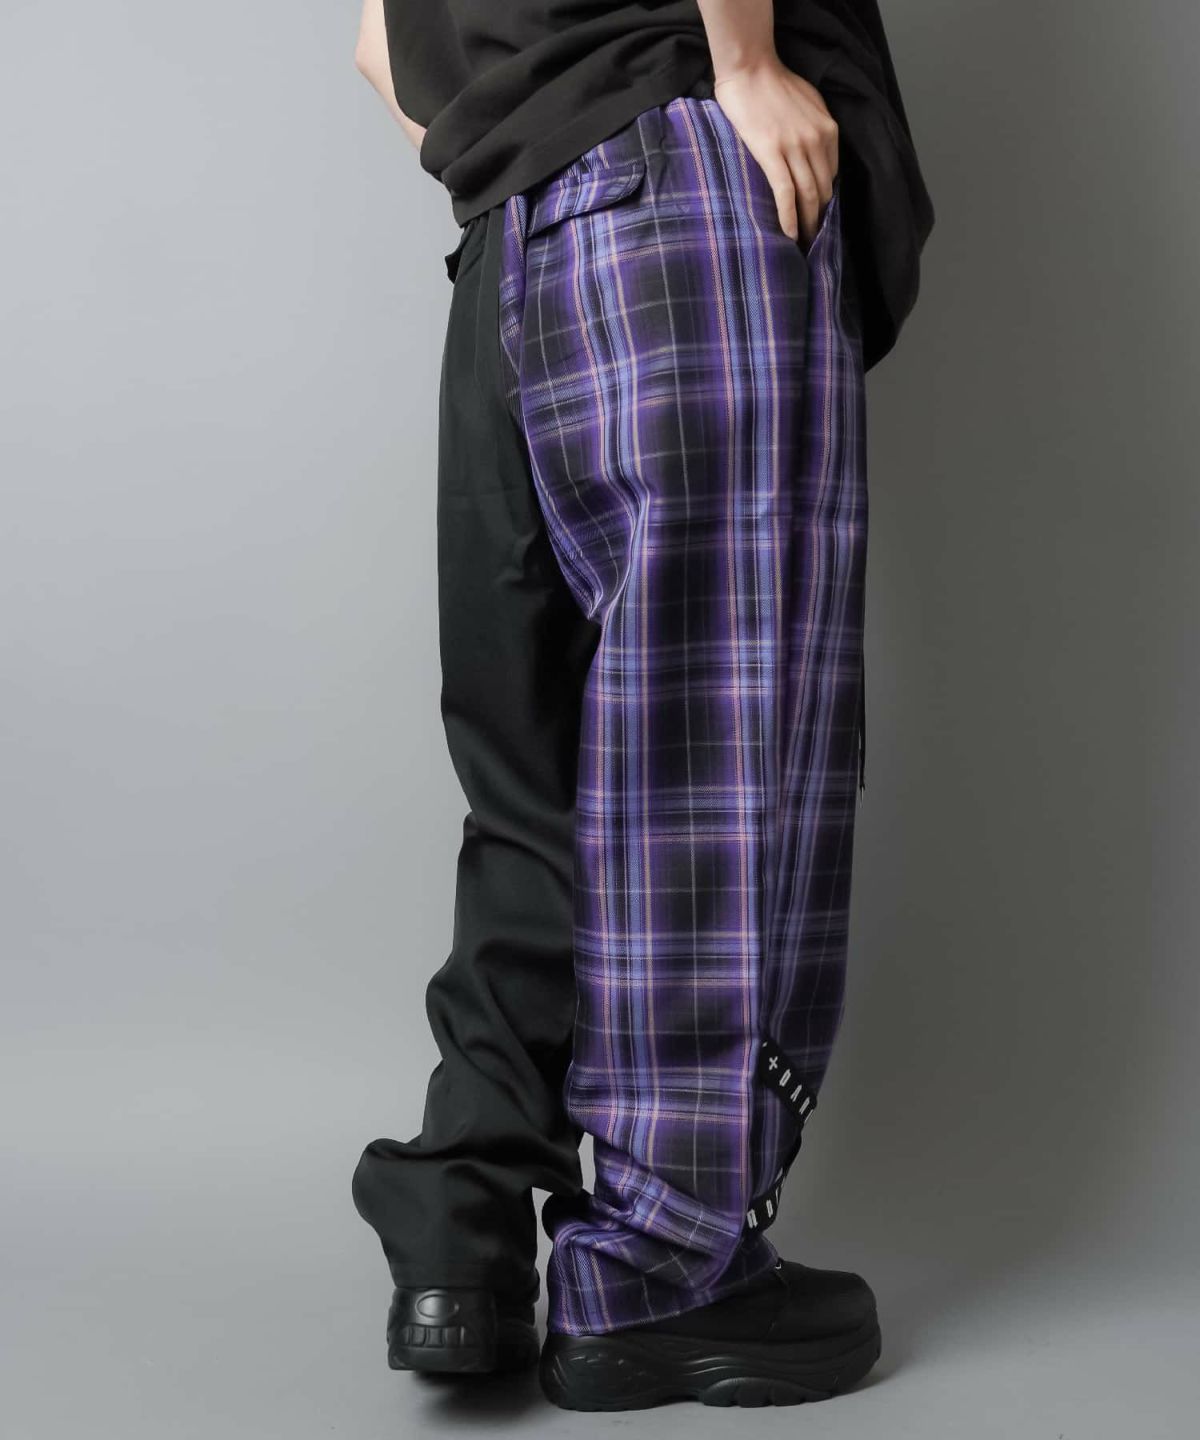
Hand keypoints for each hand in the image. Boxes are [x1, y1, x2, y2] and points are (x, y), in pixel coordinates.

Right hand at [713, 58, 838, 245]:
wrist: (750, 68)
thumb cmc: (774, 83)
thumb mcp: (809, 103)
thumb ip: (816, 129)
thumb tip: (816, 156)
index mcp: (827, 129)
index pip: (831, 175)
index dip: (826, 199)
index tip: (819, 217)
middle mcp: (816, 140)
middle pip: (823, 190)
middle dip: (820, 218)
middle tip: (815, 240)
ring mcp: (795, 148)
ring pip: (808, 196)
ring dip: (808, 224)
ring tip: (804, 244)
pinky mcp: (772, 153)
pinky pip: (786, 193)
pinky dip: (790, 217)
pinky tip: (790, 235)